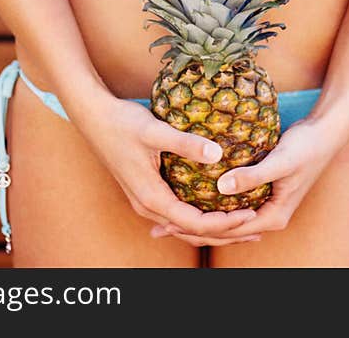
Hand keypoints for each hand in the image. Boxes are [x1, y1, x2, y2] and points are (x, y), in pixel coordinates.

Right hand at [76, 95, 259, 244]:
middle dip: (224, 232)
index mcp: (151, 197)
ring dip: (213, 225)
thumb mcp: (155, 131)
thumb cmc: (121, 123)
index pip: (194, 223)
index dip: (224, 223)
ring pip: (184, 223)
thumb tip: (217, 153)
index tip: (250, 214)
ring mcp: (145, 198)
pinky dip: (199, 214)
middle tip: (256, 227)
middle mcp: (148, 204)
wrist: (92, 116)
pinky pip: (177, 211)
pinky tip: (216, 205)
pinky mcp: (146, 189)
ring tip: (243, 221)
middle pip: (191, 230)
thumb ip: (185, 143)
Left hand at [149, 114, 348, 242]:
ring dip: (198, 219)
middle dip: (191, 230)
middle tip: (158, 226)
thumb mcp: (280, 161)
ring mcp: (265, 205)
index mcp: (272, 217)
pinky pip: (231, 205)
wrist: (326, 133)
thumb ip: (252, 176)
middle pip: (224, 231)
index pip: (228, 231)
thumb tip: (221, 188)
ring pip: (226, 221)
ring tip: (167, 216)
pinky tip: (191, 196)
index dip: (196, 228)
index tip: (168, 222)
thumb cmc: (306, 147)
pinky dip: (211, 205)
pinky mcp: (262, 192)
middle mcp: (268, 216)